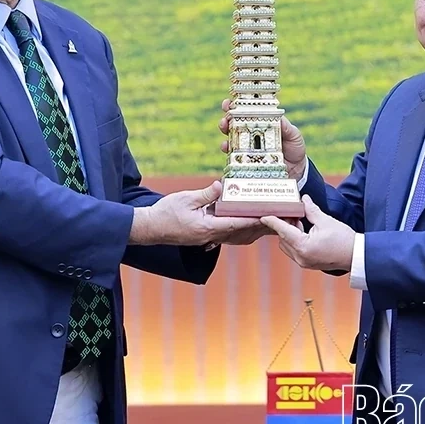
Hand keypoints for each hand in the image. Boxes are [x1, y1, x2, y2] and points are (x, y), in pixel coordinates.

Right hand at [130, 181, 270, 246]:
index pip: (235, 224)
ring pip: (234, 234)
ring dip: (250, 228)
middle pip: (239, 232)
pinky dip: (238, 227)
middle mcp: (210, 236)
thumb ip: (206, 194)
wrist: (150, 227)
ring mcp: (207, 237)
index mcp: (207, 228)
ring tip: (266, 220)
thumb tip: (221, 185)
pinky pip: (226, 233)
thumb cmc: (165, 213)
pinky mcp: (204, 235)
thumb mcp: (186, 199)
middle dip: (257, 226)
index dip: (253, 220)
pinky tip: (245, 220)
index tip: (268, 216)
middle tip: (274, 218)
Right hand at [217, 98, 307, 180]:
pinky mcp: (246, 159)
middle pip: (234, 122)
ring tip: (224, 127)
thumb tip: (279, 116)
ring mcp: (248, 146)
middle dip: (226, 117)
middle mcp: (252, 133)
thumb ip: (286, 127)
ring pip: (231, 136)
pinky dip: (228, 149)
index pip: (247, 110)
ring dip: (225, 130)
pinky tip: (227, 147)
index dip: (236, 105)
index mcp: (262, 122)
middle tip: (225, 116)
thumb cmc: (294, 147)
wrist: (296, 169)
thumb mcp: (293, 135)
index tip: (230, 102)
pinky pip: (233, 154)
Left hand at [261, 195, 354, 270]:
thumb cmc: (343, 239)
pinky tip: (304, 231)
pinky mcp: (307, 263)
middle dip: (284, 225)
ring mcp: (303, 262)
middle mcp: (300, 257)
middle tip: (292, 213)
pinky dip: (295, 240)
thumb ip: (311, 210)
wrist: (356, 256)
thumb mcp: (326, 221)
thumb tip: (303, 199)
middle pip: (283, 238)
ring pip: (287, 245)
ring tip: (300, 221)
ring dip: (289, 234)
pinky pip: (294, 250)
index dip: (273, 221)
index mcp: (303, 246)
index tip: (264, 215)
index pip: (283, 231)